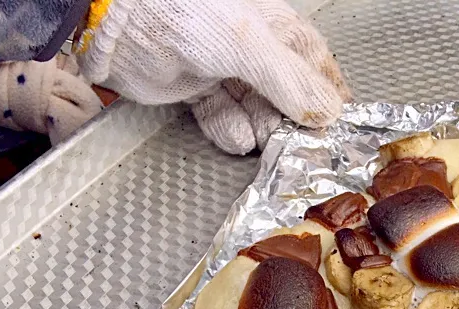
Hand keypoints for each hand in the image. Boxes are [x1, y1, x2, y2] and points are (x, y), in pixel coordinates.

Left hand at [74, 0, 349, 154]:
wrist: (118, 21)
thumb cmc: (184, 13)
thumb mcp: (249, 45)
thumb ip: (291, 83)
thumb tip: (329, 115)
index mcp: (273, 26)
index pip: (314, 62)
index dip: (328, 93)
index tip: (340, 124)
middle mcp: (251, 48)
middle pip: (286, 93)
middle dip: (293, 121)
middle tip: (302, 146)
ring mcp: (222, 70)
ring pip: (255, 109)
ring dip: (261, 129)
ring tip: (263, 141)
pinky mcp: (196, 91)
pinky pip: (222, 117)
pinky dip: (228, 130)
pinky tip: (235, 138)